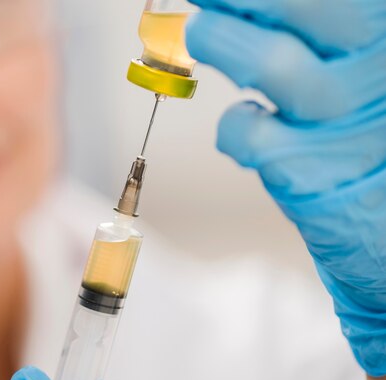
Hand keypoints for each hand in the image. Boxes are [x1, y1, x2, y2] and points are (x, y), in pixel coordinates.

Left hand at [185, 0, 385, 375]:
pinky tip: (241, 122)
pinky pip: (250, 136)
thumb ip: (331, 34)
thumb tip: (254, 8)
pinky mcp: (312, 173)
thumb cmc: (374, 138)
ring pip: (271, 63)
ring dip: (221, 40)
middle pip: (314, 6)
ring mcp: (346, 125)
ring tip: (201, 31)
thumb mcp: (368, 74)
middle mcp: (377, 76)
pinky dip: (231, 124)